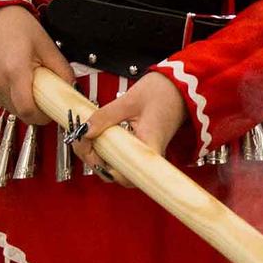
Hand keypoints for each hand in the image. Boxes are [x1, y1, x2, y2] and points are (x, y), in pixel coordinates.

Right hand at [0, 4, 72, 124]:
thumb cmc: (15, 26)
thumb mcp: (47, 46)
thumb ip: (62, 70)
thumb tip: (71, 88)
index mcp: (14, 71)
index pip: (28, 111)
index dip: (43, 117)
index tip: (52, 112)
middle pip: (21, 113)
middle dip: (36, 108)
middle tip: (44, 93)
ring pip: (12, 109)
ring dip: (24, 102)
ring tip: (29, 81)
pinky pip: (3, 101)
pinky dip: (14, 96)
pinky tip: (17, 79)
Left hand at [72, 71, 187, 185]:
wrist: (181, 87)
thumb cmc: (163, 92)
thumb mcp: (129, 101)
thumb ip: (105, 116)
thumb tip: (84, 131)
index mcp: (150, 146)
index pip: (126, 175)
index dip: (103, 167)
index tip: (89, 148)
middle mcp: (150, 156)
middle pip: (118, 175)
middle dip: (94, 161)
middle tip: (81, 139)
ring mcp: (146, 154)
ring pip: (118, 168)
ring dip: (98, 156)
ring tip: (87, 136)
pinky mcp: (142, 149)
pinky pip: (122, 158)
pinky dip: (106, 150)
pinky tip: (97, 137)